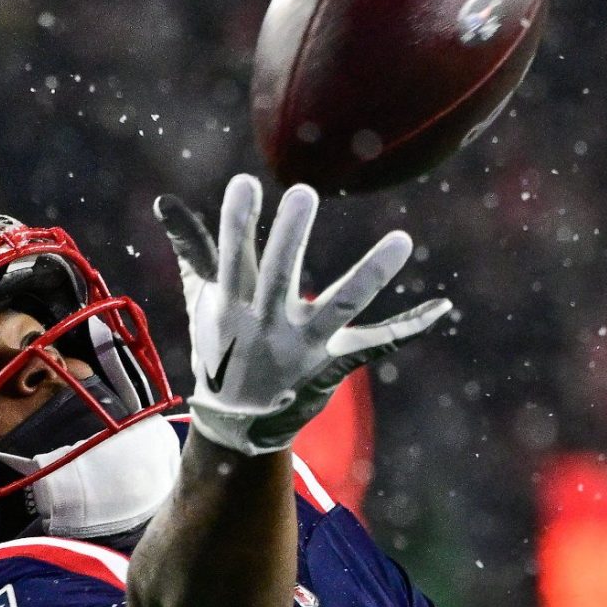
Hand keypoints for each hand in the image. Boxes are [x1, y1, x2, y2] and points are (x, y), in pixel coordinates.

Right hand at [156, 175, 450, 457]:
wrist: (238, 423)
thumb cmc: (222, 348)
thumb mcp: (203, 300)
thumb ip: (192, 248)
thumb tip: (163, 203)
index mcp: (234, 303)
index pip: (232, 256)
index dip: (238, 222)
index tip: (245, 183)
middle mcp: (269, 323)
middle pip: (280, 275)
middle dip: (291, 236)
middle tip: (303, 192)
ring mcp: (304, 345)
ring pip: (342, 306)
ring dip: (372, 274)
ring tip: (403, 240)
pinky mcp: (334, 362)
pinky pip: (378, 343)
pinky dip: (411, 327)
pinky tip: (442, 308)